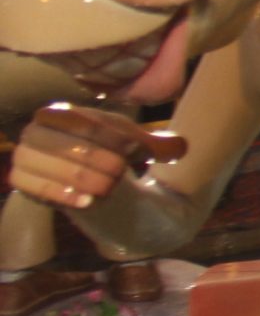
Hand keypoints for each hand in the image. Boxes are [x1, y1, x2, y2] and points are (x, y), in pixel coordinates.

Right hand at [7, 104, 181, 210]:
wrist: (83, 172)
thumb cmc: (109, 149)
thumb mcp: (133, 142)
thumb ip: (158, 144)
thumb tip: (181, 148)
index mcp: (59, 112)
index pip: (82, 122)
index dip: (111, 138)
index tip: (135, 152)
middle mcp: (35, 131)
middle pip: (66, 145)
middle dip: (97, 161)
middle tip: (121, 174)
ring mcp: (23, 156)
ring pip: (50, 167)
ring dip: (83, 179)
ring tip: (108, 189)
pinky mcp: (22, 181)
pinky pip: (35, 187)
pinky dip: (63, 195)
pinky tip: (88, 202)